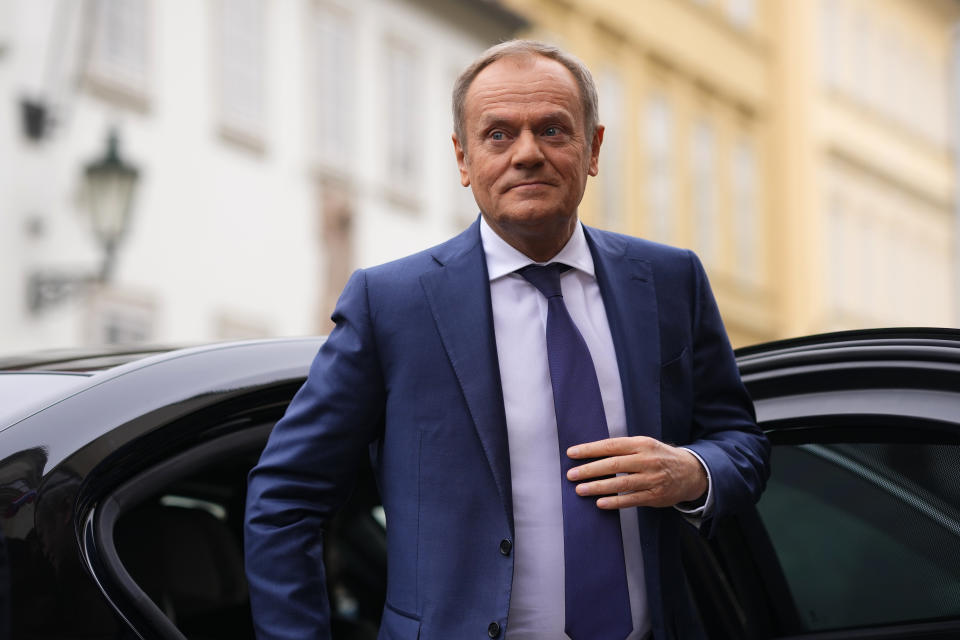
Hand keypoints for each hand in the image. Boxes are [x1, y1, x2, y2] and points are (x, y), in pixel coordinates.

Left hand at [566, 437, 707, 508]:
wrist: (690, 472)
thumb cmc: (659, 456)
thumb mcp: (644, 445)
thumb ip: (623, 448)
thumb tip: (591, 453)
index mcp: (641, 444)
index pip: (611, 445)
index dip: (590, 450)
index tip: (572, 453)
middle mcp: (646, 460)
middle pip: (614, 464)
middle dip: (590, 470)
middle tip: (572, 475)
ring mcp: (652, 479)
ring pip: (621, 484)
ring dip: (598, 487)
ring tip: (581, 490)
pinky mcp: (655, 496)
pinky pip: (631, 499)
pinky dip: (615, 502)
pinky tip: (600, 503)